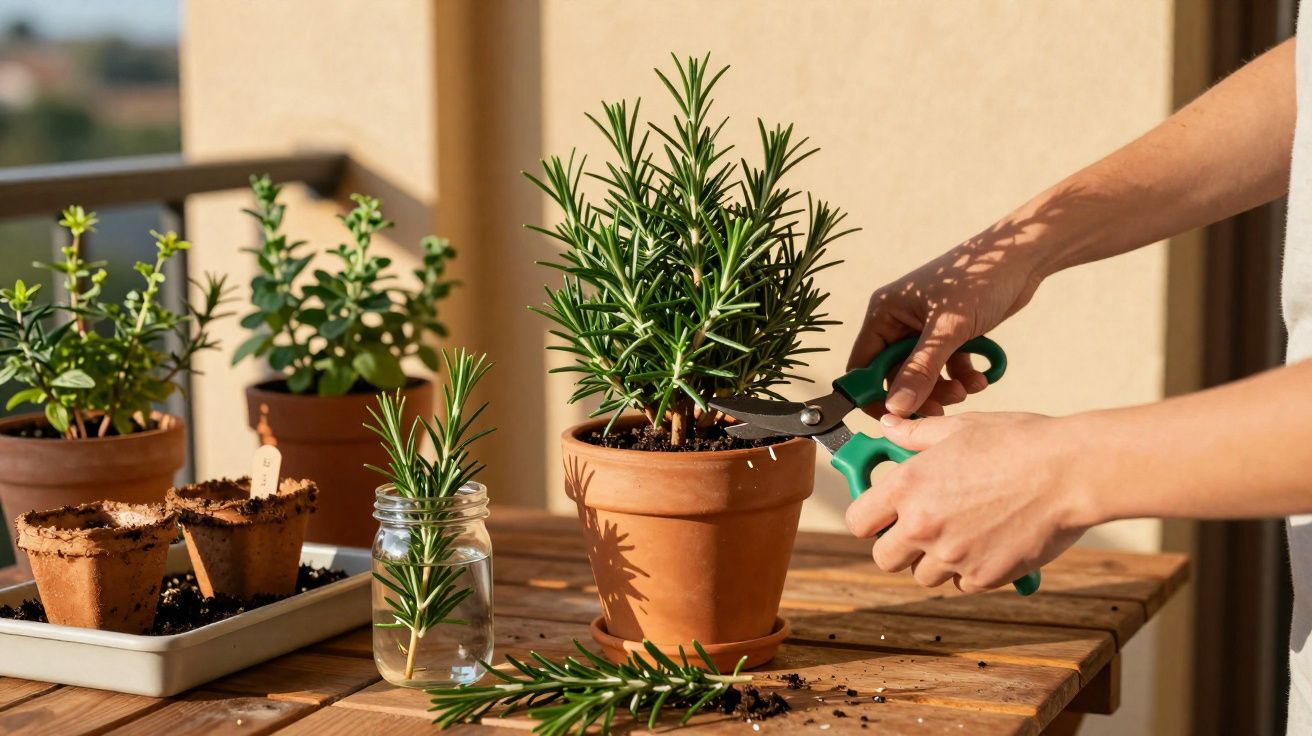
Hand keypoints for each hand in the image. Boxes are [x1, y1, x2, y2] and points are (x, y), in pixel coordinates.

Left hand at [844, 412, 1092, 592]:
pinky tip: (991, 542)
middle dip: (899, 547)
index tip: (883, 516)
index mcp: (908, 485)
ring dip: (937, 560)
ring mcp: (952, 555)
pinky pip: (963, 583)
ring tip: (965, 532)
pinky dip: (972, 570)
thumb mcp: (961, 428)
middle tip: (922, 530)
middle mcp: (922, 524)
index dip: (869, 519)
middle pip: (884, 559)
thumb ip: (916, 435)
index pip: (858, 520)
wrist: (1070, 472)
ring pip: (924, 576)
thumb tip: (888, 426)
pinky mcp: (983, 577)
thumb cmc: (1018, 443)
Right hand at [847, 228, 1046, 416]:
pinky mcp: (949, 334)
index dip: (874, 393)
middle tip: (941, 409)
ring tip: (967, 390)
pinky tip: (981, 377)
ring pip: (923, 375)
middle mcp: (899, 320)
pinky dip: (962, 376)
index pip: (863, 364)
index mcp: (885, 312)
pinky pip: (946, 367)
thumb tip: (896, 407)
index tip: (894, 417)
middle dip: (918, 394)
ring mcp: (925, 328)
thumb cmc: (980, 278)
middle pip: (895, 375)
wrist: (1022, 255)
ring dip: (943, 388)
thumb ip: (921, 370)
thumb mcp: (948, 328)